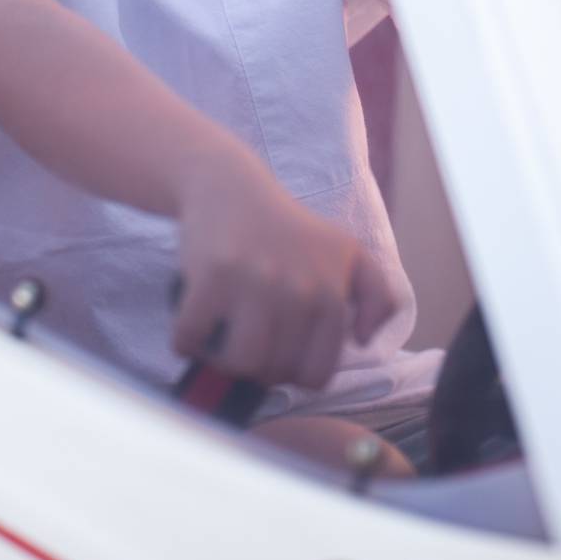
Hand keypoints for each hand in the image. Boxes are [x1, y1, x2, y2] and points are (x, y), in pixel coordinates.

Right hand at [173, 147, 398, 388]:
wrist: (229, 185)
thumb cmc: (287, 228)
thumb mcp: (346, 251)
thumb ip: (375, 295)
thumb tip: (362, 342)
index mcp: (331, 292)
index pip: (315, 374)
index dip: (291, 372)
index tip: (275, 350)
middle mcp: (300, 288)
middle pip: (273, 371)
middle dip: (256, 366)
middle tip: (245, 338)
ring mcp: (255, 281)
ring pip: (238, 362)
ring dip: (221, 360)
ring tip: (219, 338)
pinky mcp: (213, 274)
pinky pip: (192, 337)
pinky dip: (185, 341)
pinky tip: (191, 324)